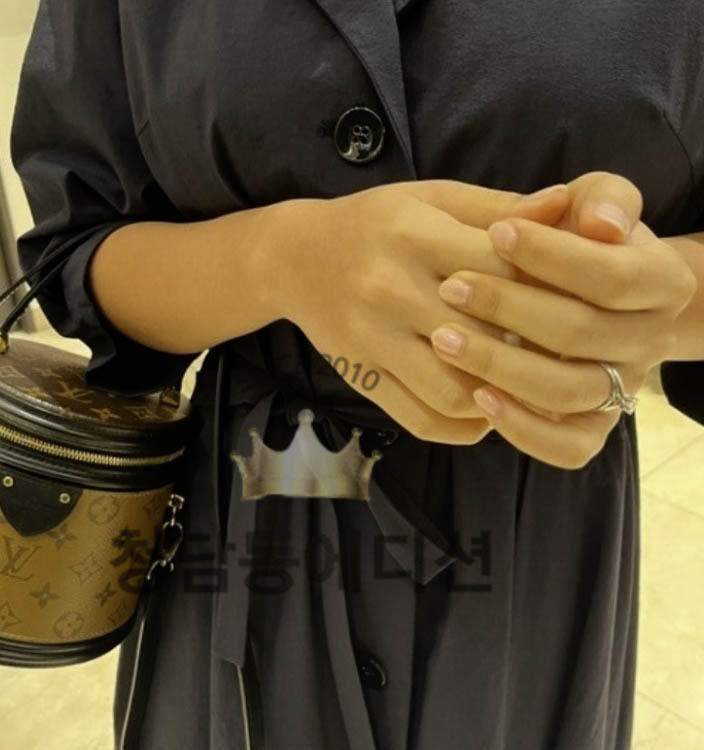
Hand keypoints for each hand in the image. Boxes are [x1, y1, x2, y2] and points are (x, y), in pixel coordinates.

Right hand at [272, 178, 574, 443]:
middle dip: (532, 353)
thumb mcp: (435, 198)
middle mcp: (391, 290)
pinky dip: (464, 426)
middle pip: (484, 339)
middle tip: (565, 357)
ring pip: (456, 392)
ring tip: (526, 387)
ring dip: (500, 398)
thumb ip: (500, 209)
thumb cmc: (378, 223)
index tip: (577, 302)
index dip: (549, 291)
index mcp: (416, 236)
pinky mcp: (363, 377)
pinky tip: (487, 411)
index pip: (501, 273)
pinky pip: (422, 419)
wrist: (295, 258)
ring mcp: (374, 341)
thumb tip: (567, 205)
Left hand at [430, 203, 697, 467]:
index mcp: (664, 283)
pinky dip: (523, 428)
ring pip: (566, 391)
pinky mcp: (594, 428)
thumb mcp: (595, 204)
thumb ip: (602, 198)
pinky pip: (568, 447)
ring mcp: (622, 389)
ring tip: (444, 340)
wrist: (589, 294)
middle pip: (579, 333)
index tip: (496, 233)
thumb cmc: (581, 239)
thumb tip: (601, 222)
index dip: (550, 255)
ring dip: (500, 366)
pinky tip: (478, 398)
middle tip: (449, 286)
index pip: (611, 275)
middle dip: (508, 307)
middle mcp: (651, 342)